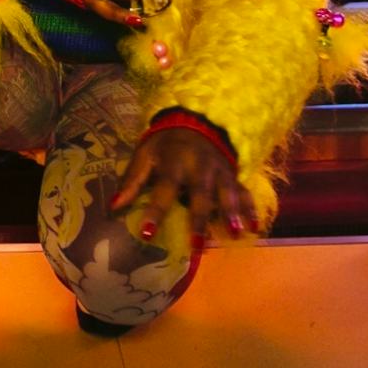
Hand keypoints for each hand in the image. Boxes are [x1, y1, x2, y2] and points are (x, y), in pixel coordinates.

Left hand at [111, 127, 255, 246]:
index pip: (164, 189)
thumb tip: (113, 207)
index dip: (155, 211)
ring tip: (236, 233)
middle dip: (200, 220)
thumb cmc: (165, 145)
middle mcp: (199, 168)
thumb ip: (132, 180)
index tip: (147, 233)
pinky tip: (255, 226)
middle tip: (197, 246)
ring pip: (227, 194)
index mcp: (174, 163)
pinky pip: (244, 192)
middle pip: (200, 195)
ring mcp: (219, 172)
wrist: (195, 121)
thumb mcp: (145, 154)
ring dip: (231, 213)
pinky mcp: (232, 175)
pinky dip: (250, 208)